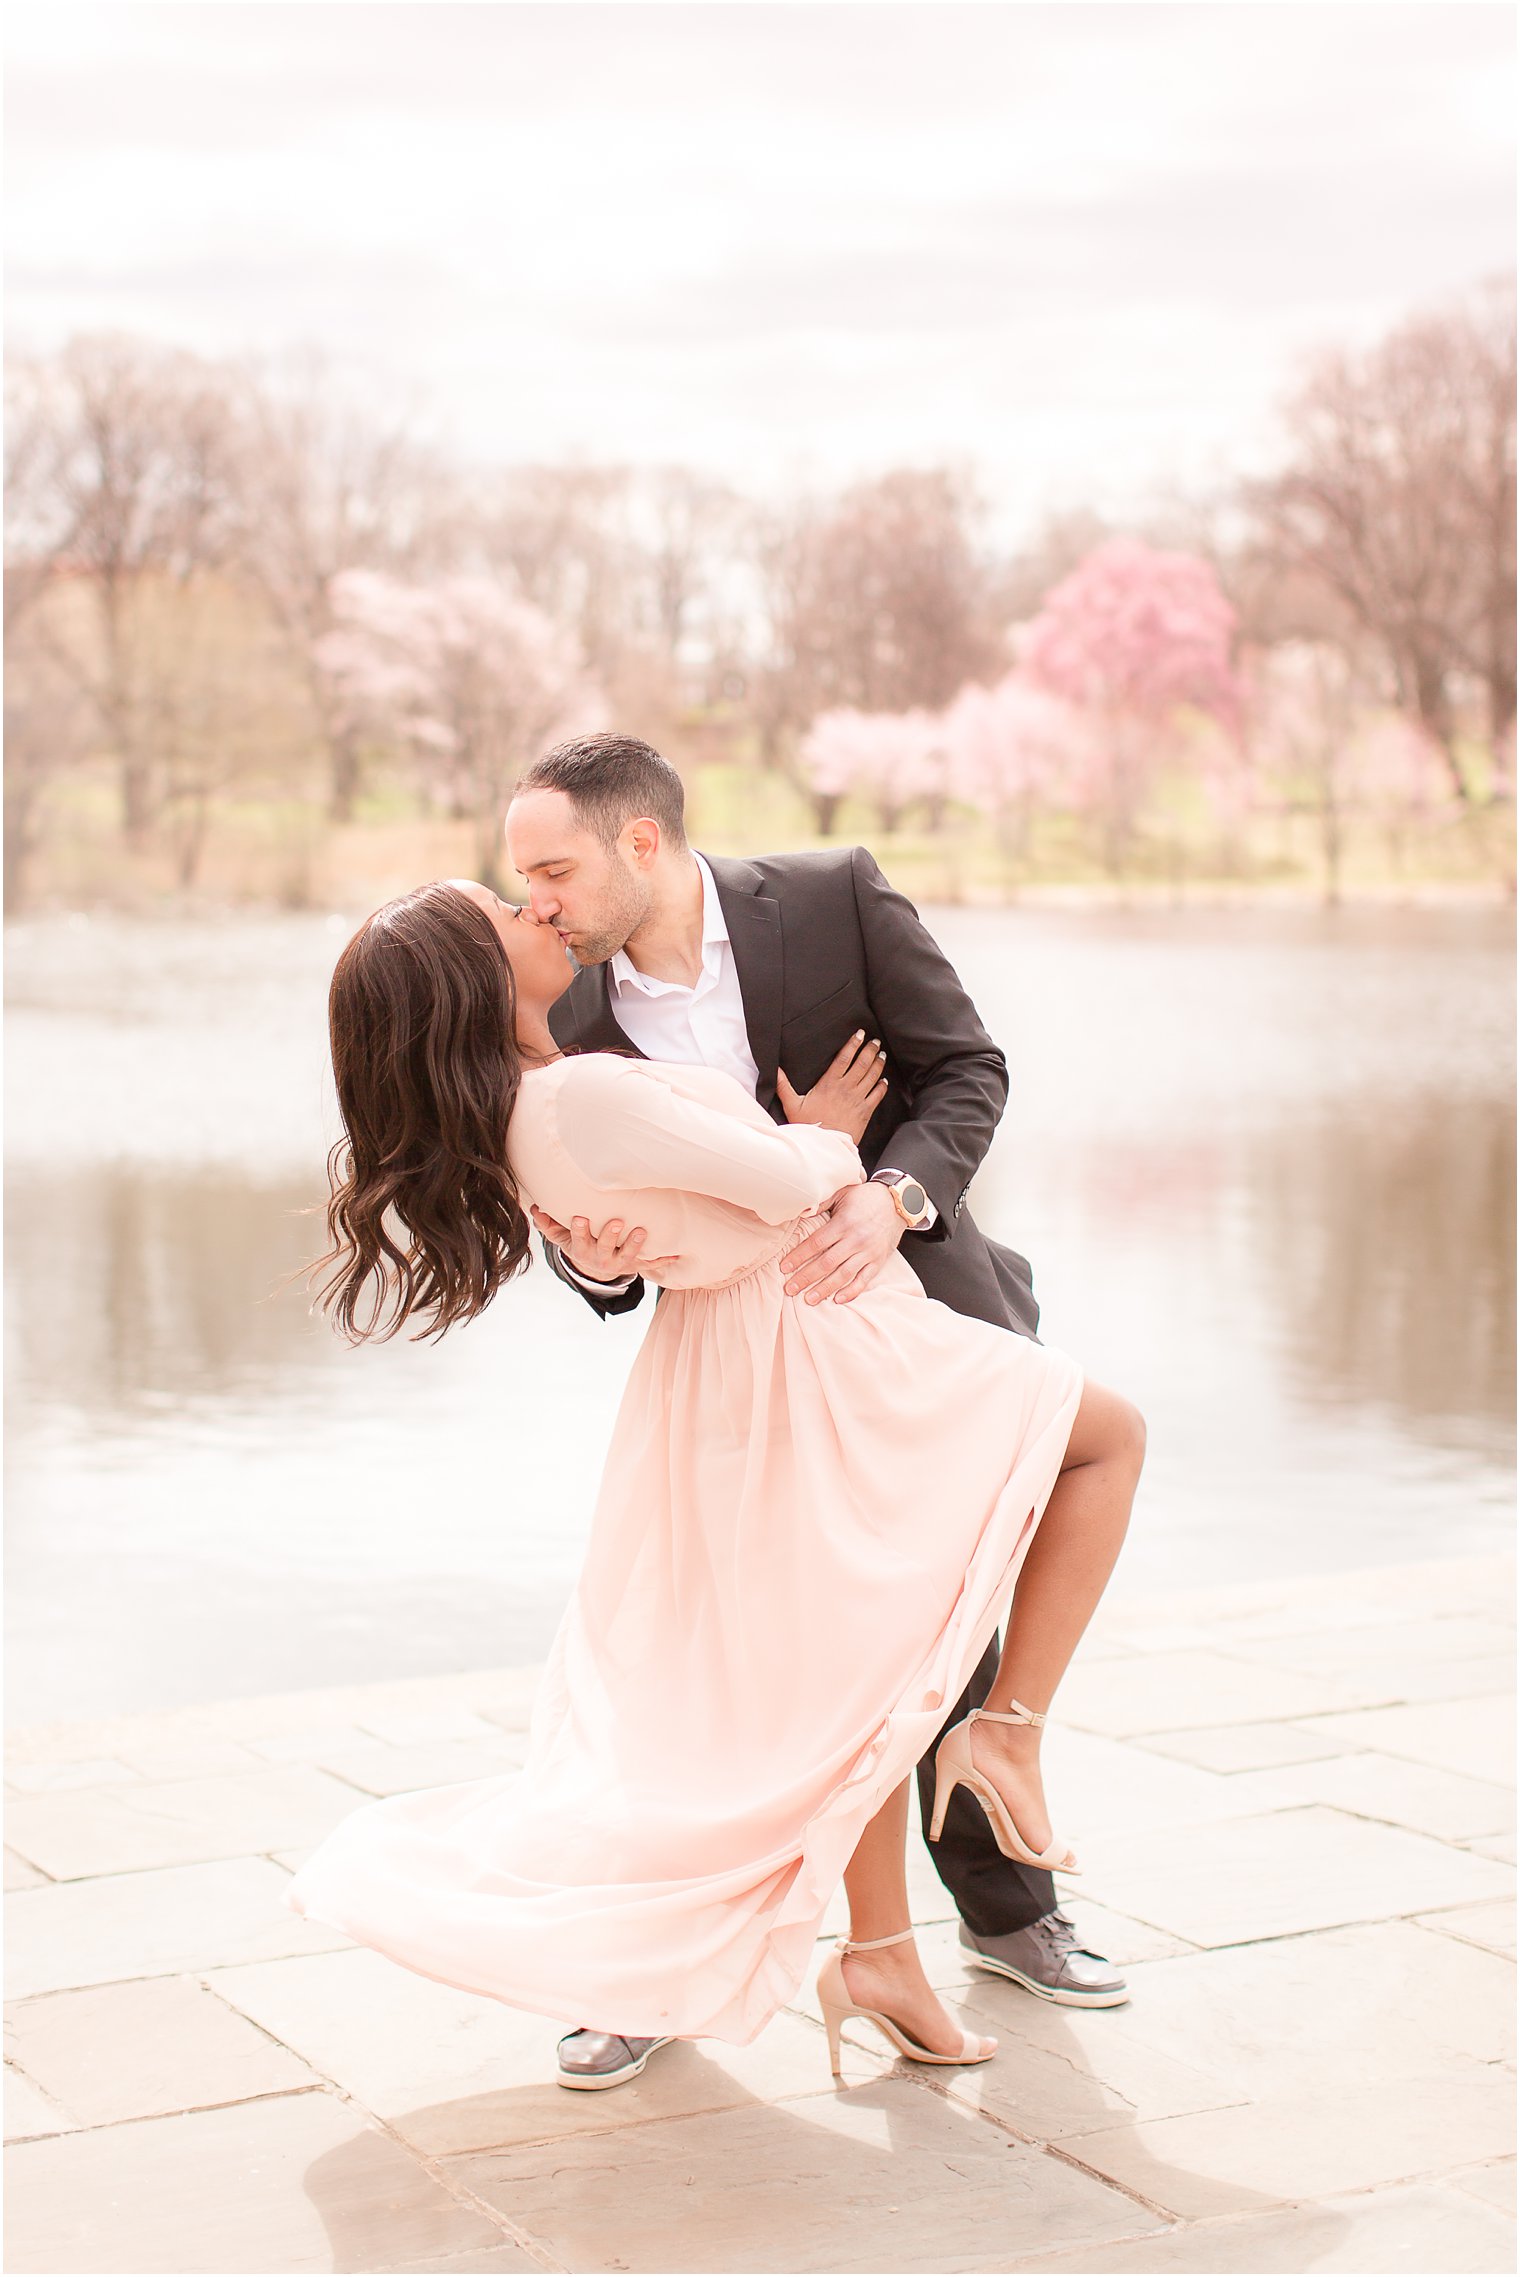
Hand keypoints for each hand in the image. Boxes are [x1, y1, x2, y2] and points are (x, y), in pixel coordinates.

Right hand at [531, 1206, 678, 1282]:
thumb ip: (549, 1224)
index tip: (580, 1217)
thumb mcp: (563, 1237)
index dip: (580, 1230)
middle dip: (609, 1236)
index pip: (579, 1239)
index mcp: (583, 1250)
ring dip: (635, 1246)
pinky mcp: (636, 1265)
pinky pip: (650, 1264)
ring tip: (641, 1232)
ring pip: (628, 1257)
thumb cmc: (580, 1243)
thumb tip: (535, 1208)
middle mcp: (601, 1259)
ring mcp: (620, 1263)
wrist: (597, 1267)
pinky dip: (663, 1260)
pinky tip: (677, 1254)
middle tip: (616, 1222)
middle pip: (605, 1248)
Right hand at [777, 1030, 887, 1143]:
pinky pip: (877, 1095)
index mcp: (829, 1083)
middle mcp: (846, 1088)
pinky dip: (882, 1086)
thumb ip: (784, 1086)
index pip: (844, 1058)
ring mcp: (857, 1099)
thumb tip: (775, 1070)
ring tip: (882, 1054)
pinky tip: (884, 1080)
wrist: (826, 1145)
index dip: (853, 1044)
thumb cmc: (809, 1126)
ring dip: (878, 1063)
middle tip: (875, 1041)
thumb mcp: (793, 1105)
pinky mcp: (865, 1111)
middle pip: (862, 1064)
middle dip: (870, 1050)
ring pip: (872, 1076)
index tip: (859, 1034)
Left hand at [779, 1179, 902, 1305]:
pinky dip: (852, 1292)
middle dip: (806, 1277)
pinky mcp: (878, 1261)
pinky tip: (837, 1299)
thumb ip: (821, 1202)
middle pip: (826, 1263)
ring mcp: (868, 1252)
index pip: (816, 1243)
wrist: (898, 1202)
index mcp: (844, 1223)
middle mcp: (856, 1239)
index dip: (799, 1256)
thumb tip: (800, 1212)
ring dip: (824, 1289)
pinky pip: (864, 1280)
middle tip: (789, 1289)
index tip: (784, 1267)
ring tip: (808, 1299)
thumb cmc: (865, 1197)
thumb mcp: (842, 1192)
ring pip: (843, 1275)